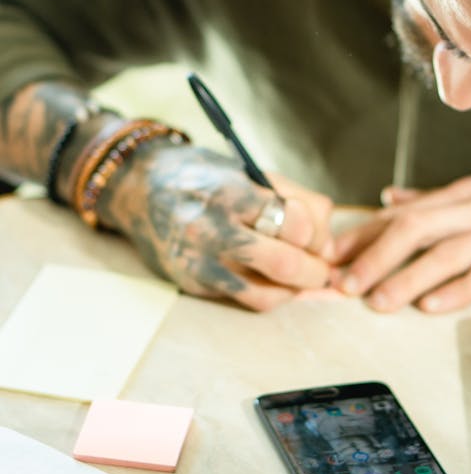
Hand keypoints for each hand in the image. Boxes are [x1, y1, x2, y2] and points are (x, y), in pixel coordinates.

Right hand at [100, 139, 333, 309]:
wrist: (140, 190)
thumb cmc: (206, 178)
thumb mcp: (250, 172)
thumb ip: (294, 199)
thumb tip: (328, 241)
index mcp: (231, 193)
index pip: (296, 223)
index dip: (318, 233)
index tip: (317, 234)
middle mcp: (212, 229)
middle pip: (285, 264)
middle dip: (316, 271)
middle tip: (323, 269)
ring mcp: (200, 261)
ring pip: (268, 293)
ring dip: (296, 290)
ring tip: (301, 278)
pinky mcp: (193, 284)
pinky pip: (246, 301)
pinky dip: (271, 296)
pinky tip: (275, 283)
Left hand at [330, 142, 470, 312]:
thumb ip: (439, 196)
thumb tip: (393, 199)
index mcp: (468, 190)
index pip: (405, 210)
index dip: (365, 234)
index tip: (333, 255)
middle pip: (414, 227)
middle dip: (373, 256)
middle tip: (342, 283)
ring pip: (444, 252)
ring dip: (405, 277)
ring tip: (376, 301)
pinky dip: (458, 288)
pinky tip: (433, 305)